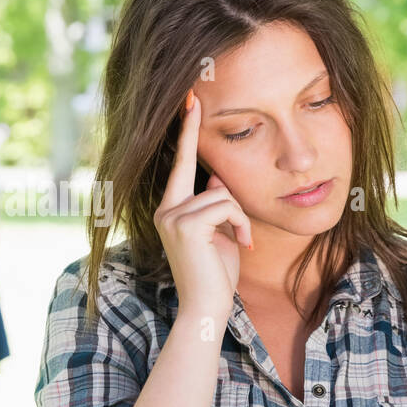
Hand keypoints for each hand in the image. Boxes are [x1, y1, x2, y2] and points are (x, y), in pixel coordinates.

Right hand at [154, 90, 252, 317]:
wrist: (208, 307)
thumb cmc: (216, 274)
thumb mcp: (220, 232)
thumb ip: (215, 202)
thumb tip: (216, 178)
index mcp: (170, 210)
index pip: (181, 163)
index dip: (188, 131)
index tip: (191, 99)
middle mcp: (165, 210)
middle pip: (209, 177)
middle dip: (221, 184)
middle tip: (220, 185)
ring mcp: (172, 216)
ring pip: (223, 194)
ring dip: (240, 219)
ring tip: (241, 243)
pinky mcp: (185, 224)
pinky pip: (226, 206)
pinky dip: (241, 224)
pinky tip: (241, 244)